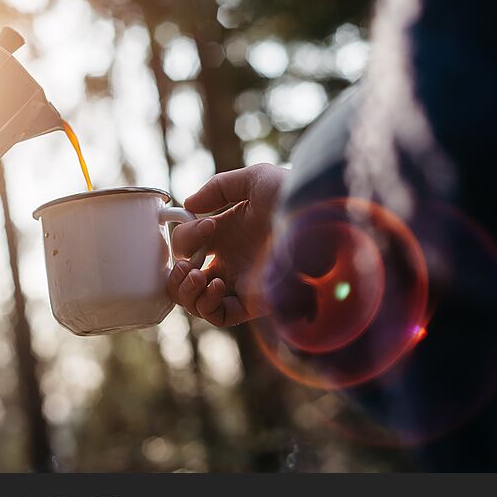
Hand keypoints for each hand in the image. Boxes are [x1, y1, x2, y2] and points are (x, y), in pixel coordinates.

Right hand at [167, 163, 287, 326]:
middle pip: (187, 278)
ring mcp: (240, 283)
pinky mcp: (252, 302)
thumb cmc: (293, 195)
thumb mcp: (254, 179)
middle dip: (177, 272)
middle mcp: (231, 260)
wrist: (320, 220)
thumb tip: (188, 207)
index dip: (188, 236)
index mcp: (228, 233)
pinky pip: (218, 317)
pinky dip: (206, 305)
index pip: (189, 245)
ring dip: (185, 291)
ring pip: (197, 303)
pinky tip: (215, 284)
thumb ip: (218, 188)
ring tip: (198, 275)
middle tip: (190, 263)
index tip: (209, 224)